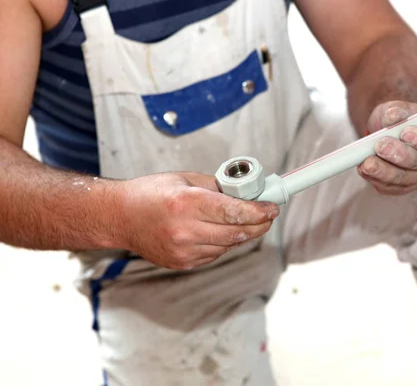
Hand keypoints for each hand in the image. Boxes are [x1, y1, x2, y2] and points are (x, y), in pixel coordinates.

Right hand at [118, 172, 278, 269]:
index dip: (259, 211)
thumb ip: (217, 187)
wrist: (118, 218)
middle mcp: (185, 230)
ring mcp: (183, 251)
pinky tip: (217, 231)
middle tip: (268, 215)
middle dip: (259, 224)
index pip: (234, 211)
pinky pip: (215, 254)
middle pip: (237, 233)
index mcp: (186, 203)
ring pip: (229, 245)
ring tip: (244, 219)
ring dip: (242, 233)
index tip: (272, 208)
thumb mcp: (185, 179)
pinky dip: (223, 242)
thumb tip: (246, 193)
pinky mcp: (182, 263)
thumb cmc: (149, 193)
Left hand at [358, 101, 416, 194]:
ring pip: (402, 178)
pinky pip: (388, 187)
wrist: (387, 131)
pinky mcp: (401, 187)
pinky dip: (374, 177)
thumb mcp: (397, 108)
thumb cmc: (398, 118)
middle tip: (381, 145)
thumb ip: (397, 111)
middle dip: (399, 154)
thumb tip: (392, 116)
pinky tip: (364, 168)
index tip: (405, 133)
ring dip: (383, 170)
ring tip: (368, 161)